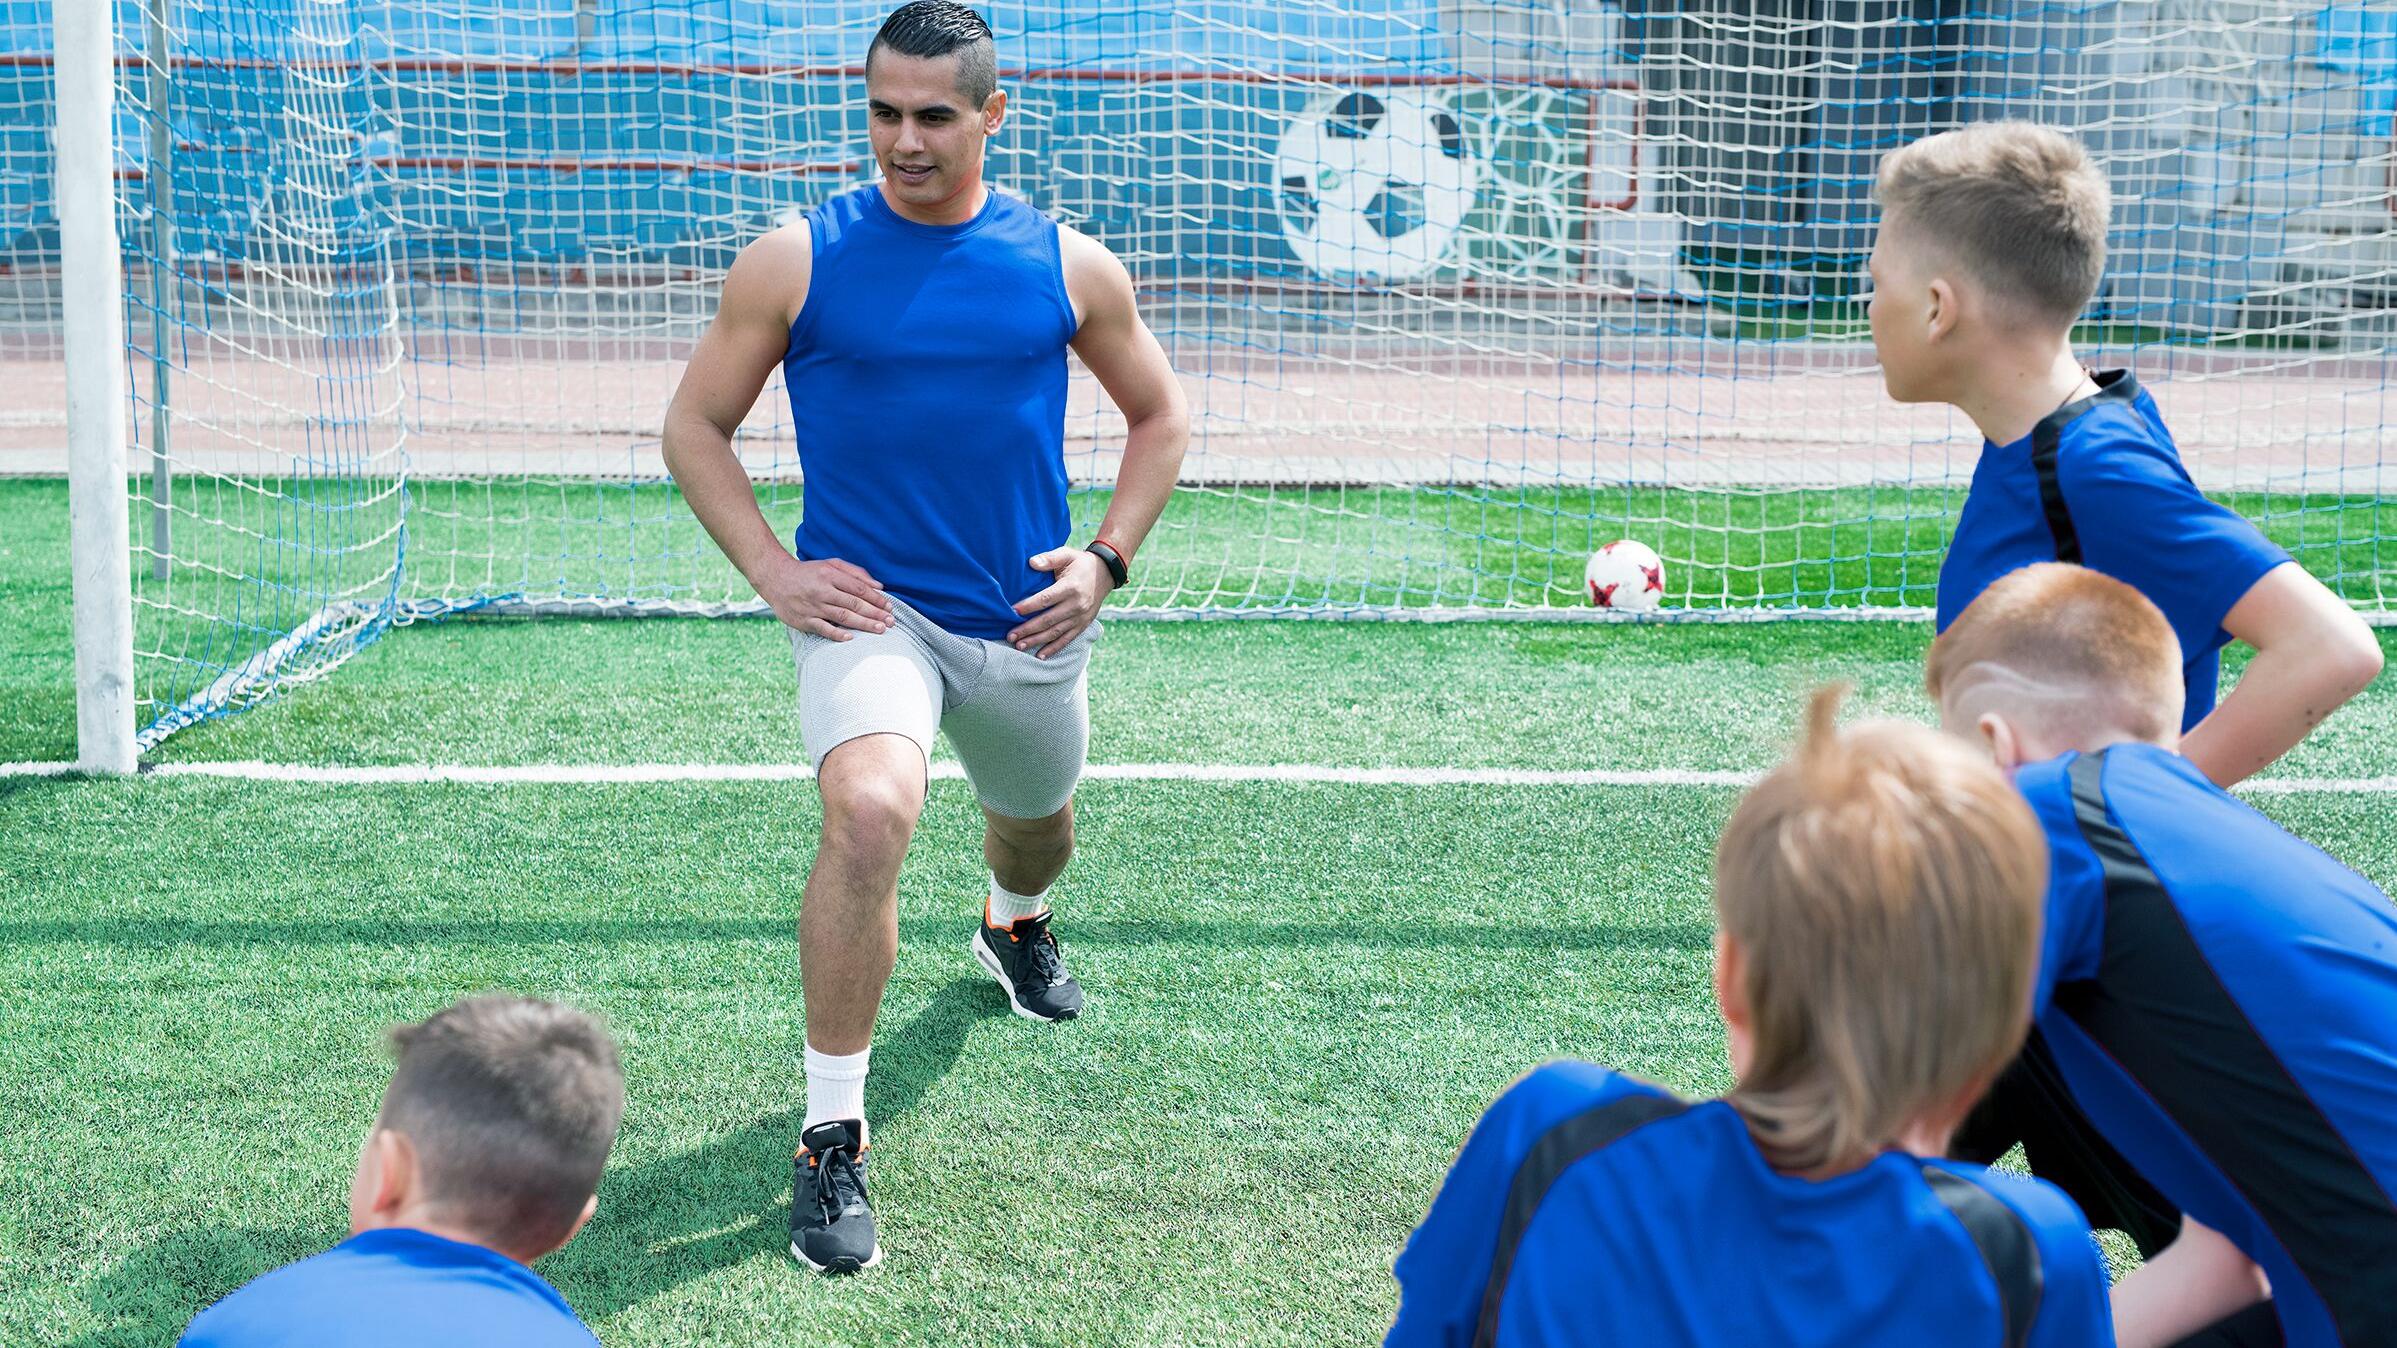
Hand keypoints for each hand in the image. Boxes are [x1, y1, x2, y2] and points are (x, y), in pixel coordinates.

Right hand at [749, 552, 891, 640]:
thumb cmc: (808, 572)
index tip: (889, 606)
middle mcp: (822, 590)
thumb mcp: (830, 564)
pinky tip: (851, 638)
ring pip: (842, 616)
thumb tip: (878, 585)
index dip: (876, 598)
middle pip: (854, 603)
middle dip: (875, 613)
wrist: (775, 578)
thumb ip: (855, 572)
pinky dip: (837, 634)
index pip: (858, 588)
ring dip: (863, 624)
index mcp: (830, 575)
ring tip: (880, 629)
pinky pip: (823, 628)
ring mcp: (813, 606)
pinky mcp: (803, 619)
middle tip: (891, 622)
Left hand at [1008, 547, 1113, 657]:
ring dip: (1037, 641)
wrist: (1105, 574)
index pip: (1046, 599)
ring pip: (1056, 632)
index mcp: (1071, 587)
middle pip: (1049, 620)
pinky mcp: (1083, 624)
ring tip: (1020, 646)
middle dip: (1028, 629)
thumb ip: (1049, 558)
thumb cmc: (1080, 563)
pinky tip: (1040, 656)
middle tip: (1010, 636)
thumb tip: (1031, 563)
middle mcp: (1077, 605)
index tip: (1013, 611)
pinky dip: (1054, 648)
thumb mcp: (1066, 554)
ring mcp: (1080, 617)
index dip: (1029, 606)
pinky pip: (1067, 639)